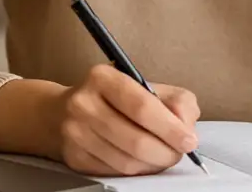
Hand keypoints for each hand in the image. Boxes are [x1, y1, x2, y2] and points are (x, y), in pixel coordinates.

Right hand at [54, 64, 200, 176]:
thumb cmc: (115, 98)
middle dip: (166, 152)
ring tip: (163, 157)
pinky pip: (115, 172)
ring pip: (126, 162)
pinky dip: (136, 171)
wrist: (63, 112)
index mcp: (103, 78)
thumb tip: (186, 126)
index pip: (142, 107)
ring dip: (153, 165)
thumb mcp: (146, 85)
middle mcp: (84, 104)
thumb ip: (175, 100)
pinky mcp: (75, 158)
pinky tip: (142, 161)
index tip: (189, 140)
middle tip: (179, 153)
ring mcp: (75, 133)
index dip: (170, 128)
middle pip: (135, 141)